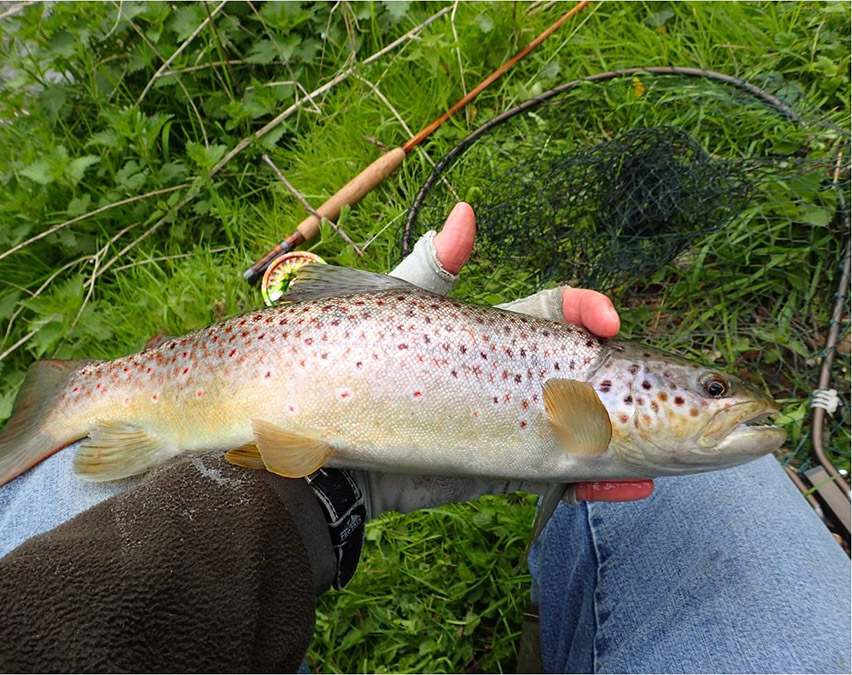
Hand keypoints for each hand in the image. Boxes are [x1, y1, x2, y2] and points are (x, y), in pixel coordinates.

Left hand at [356, 202, 652, 517]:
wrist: (334, 445)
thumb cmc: (365, 362)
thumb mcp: (402, 308)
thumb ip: (434, 266)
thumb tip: (464, 211)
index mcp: (496, 333)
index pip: (557, 315)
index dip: (586, 311)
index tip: (606, 319)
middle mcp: (511, 380)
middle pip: (582, 379)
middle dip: (624, 385)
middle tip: (663, 395)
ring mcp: (509, 426)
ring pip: (581, 431)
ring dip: (624, 438)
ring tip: (670, 451)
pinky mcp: (498, 469)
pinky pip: (554, 475)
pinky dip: (593, 481)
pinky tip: (630, 484)